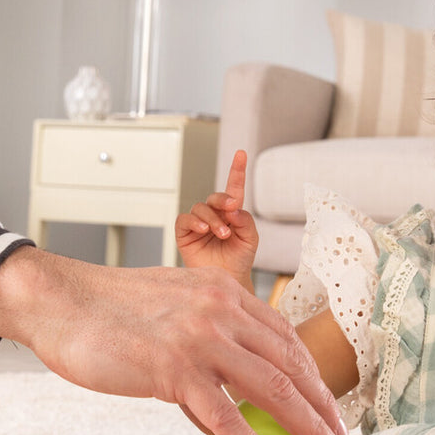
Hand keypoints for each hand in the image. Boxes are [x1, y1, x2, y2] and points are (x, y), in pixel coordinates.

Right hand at [0, 249, 348, 434]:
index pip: (285, 339)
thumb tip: (220, 411)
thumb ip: (202, 350)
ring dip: (308, 428)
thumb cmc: (105, 312)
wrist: (58, 300)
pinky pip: (226, 416)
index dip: (312, 377)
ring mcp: (201, 338)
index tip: (327, 407)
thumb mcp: (169, 313)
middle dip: (323, 407)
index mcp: (223, 293)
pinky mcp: (174, 368)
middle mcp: (222, 310)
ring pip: (273, 389)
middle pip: (291, 364)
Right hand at [175, 149, 258, 288]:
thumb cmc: (239, 259)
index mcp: (231, 213)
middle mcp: (214, 215)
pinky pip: (184, 220)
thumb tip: (233, 207)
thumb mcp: (249, 238)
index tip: (241, 153)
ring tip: (223, 234)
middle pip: (215, 197)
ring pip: (200, 208)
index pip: (233, 188)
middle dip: (223, 200)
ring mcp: (198, 223)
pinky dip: (194, 222)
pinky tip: (204, 230)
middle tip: (232, 210)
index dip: (236, 170)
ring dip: (212, 218)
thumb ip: (245, 220)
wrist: (227, 281)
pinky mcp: (185, 233)